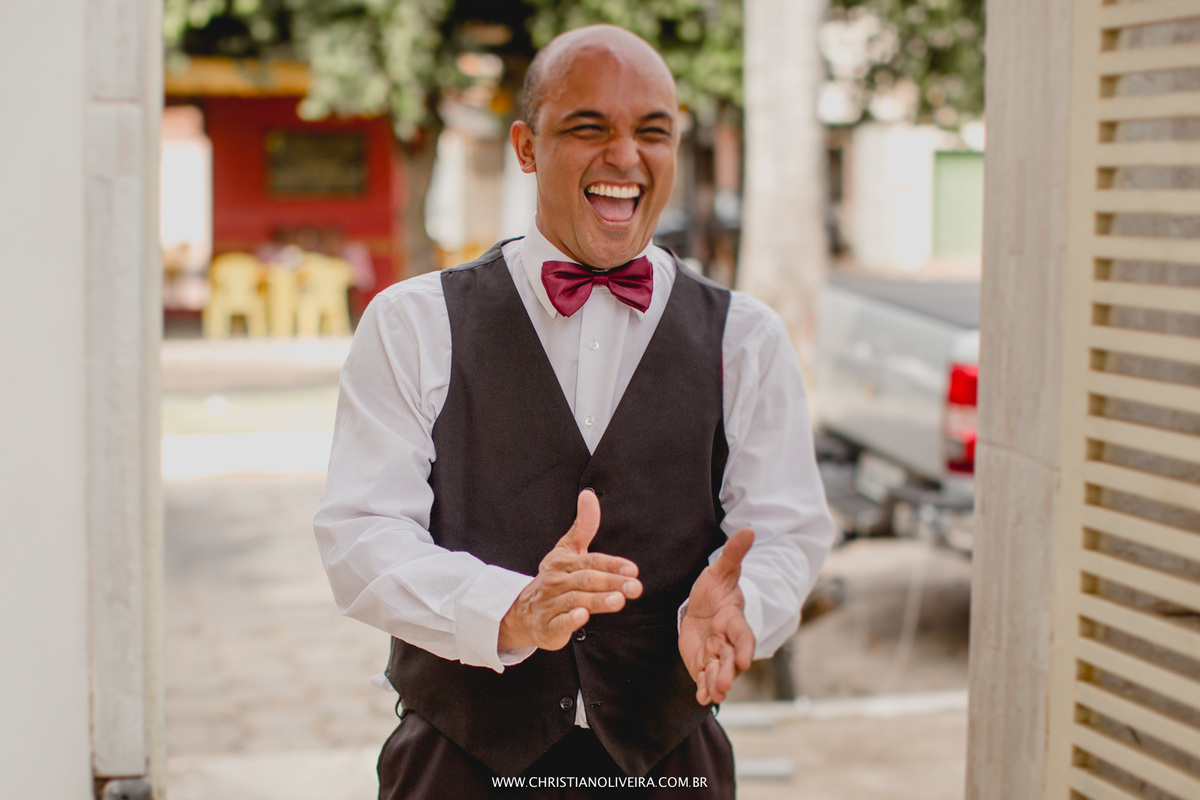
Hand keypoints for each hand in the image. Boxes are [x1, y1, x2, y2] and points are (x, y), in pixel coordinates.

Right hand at [498, 490, 641, 651]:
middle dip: (612, 582)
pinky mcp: (548, 626)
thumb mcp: (567, 550)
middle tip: (634, 587)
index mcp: (564, 562)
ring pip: (577, 600)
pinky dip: (570, 620)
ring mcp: (552, 603)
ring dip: (598, 600)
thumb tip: (589, 495)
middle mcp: (557, 581)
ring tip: (618, 600)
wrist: (523, 611)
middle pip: (587, 580)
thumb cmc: (554, 579)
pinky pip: (559, 622)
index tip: (632, 570)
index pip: (591, 561)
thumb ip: (584, 525)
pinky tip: (582, 617)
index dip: (612, 564)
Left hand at [678, 528, 755, 704]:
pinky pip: (705, 678)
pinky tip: (700, 698)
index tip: (744, 658)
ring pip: (719, 671)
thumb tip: (748, 529)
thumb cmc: (714, 588)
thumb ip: (733, 554)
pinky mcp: (704, 663)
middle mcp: (728, 640)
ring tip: (711, 694)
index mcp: (734, 620)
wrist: (702, 605)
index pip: (743, 635)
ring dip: (717, 683)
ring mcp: (717, 654)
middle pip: (732, 659)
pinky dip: (704, 688)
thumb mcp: (720, 570)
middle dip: (729, 671)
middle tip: (724, 683)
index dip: (744, 646)